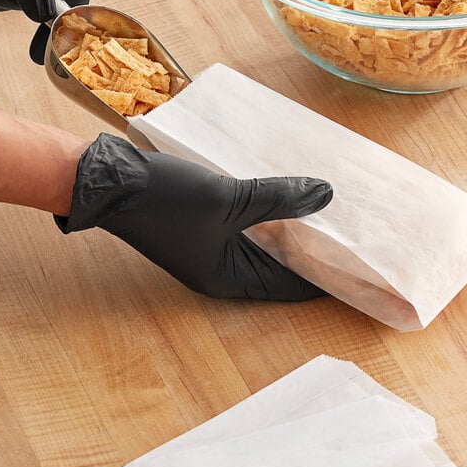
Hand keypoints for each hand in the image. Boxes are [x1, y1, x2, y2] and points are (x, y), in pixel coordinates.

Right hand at [55, 134, 332, 300]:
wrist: (108, 181)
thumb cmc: (166, 200)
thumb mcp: (227, 200)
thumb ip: (278, 198)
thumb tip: (325, 194)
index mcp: (227, 277)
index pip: (288, 285)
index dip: (322, 275)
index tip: (357, 265)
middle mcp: (221, 267)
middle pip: (278, 264)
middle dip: (310, 249)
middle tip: (349, 233)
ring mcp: (211, 245)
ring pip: (263, 242)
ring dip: (290, 227)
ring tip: (326, 211)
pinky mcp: (203, 223)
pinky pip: (247, 223)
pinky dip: (269, 212)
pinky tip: (286, 193)